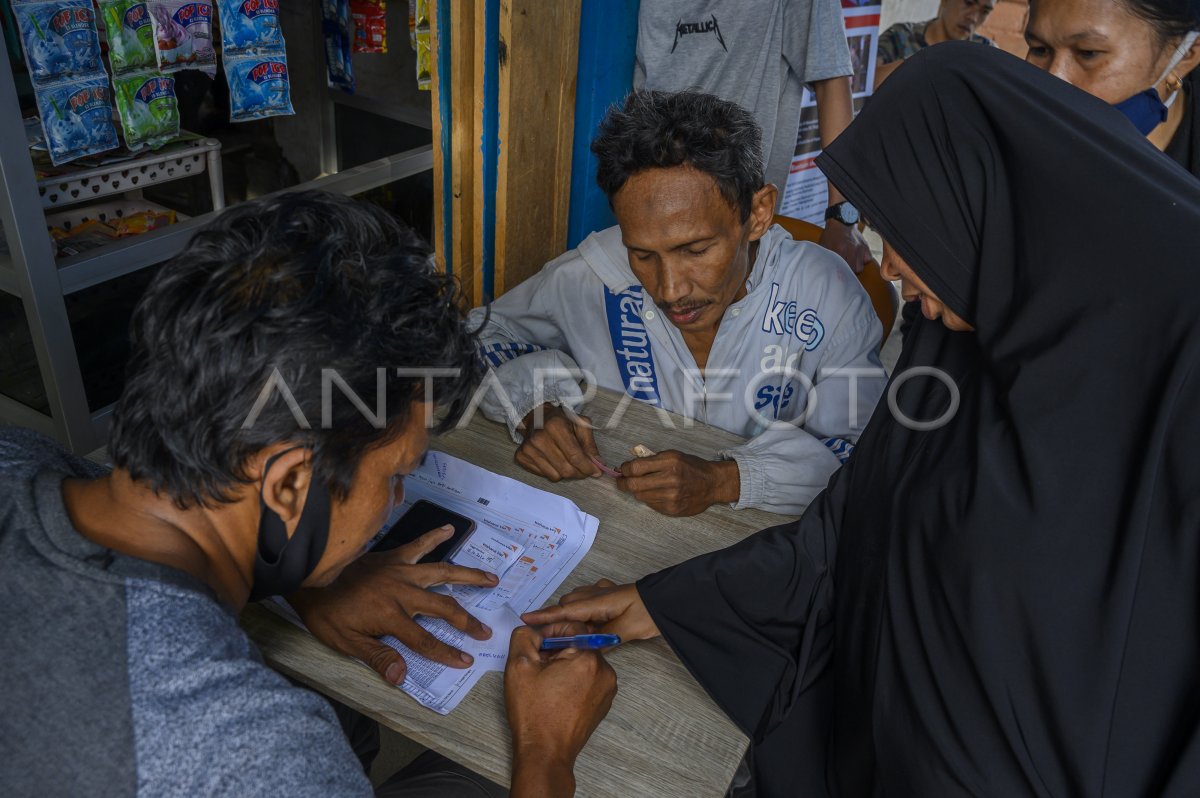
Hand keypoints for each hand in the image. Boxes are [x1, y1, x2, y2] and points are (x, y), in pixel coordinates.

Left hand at [288, 526, 498, 684]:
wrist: (308, 579)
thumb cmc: (326, 614)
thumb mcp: (346, 643)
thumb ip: (377, 658)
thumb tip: (401, 676)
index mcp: (391, 616)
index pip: (425, 641)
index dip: (447, 652)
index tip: (466, 660)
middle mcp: (401, 592)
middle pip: (443, 607)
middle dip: (467, 621)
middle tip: (485, 631)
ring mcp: (399, 571)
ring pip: (442, 572)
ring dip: (468, 576)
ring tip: (491, 578)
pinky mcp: (392, 557)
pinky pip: (418, 545)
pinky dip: (434, 536)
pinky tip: (449, 529)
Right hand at [506, 622, 616, 796]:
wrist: (545, 753)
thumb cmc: (534, 713)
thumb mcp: (519, 666)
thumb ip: (525, 636)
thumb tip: (533, 630)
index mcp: (588, 658)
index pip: (572, 626)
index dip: (550, 630)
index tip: (535, 642)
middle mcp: (605, 671)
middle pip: (579, 644)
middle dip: (557, 649)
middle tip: (536, 662)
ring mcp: (607, 689)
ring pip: (584, 662)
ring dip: (565, 664)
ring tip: (545, 680)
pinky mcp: (603, 703)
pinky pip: (589, 680)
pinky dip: (573, 680)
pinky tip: (555, 693)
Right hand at [516, 403, 601, 480]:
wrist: (536, 416)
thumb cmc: (561, 420)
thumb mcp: (580, 425)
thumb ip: (590, 445)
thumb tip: (599, 464)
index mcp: (556, 426)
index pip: (575, 456)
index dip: (588, 467)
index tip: (596, 472)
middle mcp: (539, 438)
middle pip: (566, 469)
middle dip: (579, 473)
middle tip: (585, 470)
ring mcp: (528, 449)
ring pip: (555, 476)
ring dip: (566, 473)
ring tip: (567, 461)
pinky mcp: (521, 457)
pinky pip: (544, 475)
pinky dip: (553, 471)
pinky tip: (554, 460)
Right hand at [522, 579, 659, 642]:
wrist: (668, 601)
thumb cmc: (648, 614)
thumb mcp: (625, 632)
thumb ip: (601, 640)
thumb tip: (582, 646)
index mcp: (597, 602)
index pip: (564, 611)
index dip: (544, 616)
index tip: (525, 619)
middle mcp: (596, 593)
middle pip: (567, 606)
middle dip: (557, 620)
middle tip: (552, 641)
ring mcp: (602, 592)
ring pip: (576, 602)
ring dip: (570, 617)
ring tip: (572, 637)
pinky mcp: (609, 595)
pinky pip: (587, 600)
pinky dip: (581, 611)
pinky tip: (589, 624)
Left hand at [616, 450, 738, 515]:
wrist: (713, 483)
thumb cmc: (692, 467)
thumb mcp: (674, 455)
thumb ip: (653, 459)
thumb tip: (630, 466)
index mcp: (670, 462)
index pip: (636, 468)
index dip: (625, 469)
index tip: (623, 469)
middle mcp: (670, 480)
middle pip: (634, 485)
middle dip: (623, 483)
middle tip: (621, 481)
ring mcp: (671, 497)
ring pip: (640, 496)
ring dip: (636, 491)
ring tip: (640, 485)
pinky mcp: (672, 509)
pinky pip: (651, 504)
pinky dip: (649, 498)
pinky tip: (655, 493)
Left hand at [818, 220, 870, 274]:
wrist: (842, 221)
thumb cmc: (831, 235)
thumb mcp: (824, 245)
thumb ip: (825, 257)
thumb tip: (824, 270)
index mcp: (839, 248)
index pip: (841, 269)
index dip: (838, 275)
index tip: (836, 276)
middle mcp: (852, 248)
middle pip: (852, 271)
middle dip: (847, 272)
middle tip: (842, 270)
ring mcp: (860, 248)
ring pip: (860, 268)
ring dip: (854, 268)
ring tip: (849, 264)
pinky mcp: (865, 246)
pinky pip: (867, 260)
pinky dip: (862, 261)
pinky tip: (856, 259)